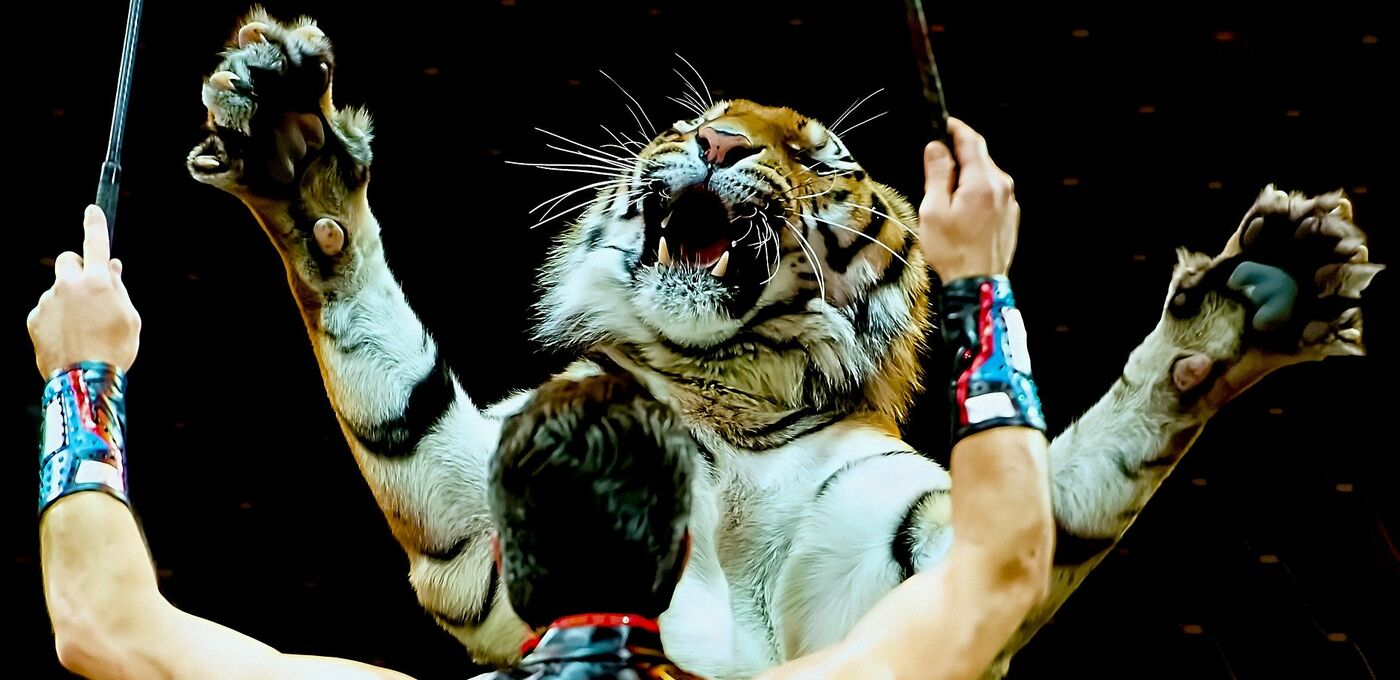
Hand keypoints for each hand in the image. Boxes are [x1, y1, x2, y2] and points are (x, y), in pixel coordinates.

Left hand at [27, 206, 140, 377]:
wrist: (84, 380)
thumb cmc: (116, 348)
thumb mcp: (130, 317)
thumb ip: (118, 288)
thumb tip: (109, 267)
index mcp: (97, 281)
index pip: (95, 242)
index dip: (95, 224)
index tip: (92, 211)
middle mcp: (69, 285)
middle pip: (67, 260)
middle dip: (76, 268)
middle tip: (88, 288)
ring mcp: (48, 301)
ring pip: (58, 290)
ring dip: (68, 301)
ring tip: (82, 329)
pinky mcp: (35, 318)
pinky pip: (47, 310)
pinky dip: (57, 319)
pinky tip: (69, 338)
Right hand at [918, 118, 1019, 280]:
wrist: (978, 284)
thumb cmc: (953, 250)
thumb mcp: (934, 210)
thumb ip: (937, 174)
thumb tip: (937, 147)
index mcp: (981, 182)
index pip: (971, 141)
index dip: (956, 128)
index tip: (943, 124)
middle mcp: (1001, 186)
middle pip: (980, 157)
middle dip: (958, 157)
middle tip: (936, 170)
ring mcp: (1009, 201)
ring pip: (986, 175)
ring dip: (967, 177)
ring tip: (947, 200)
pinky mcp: (1011, 215)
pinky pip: (992, 193)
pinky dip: (977, 193)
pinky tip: (962, 214)